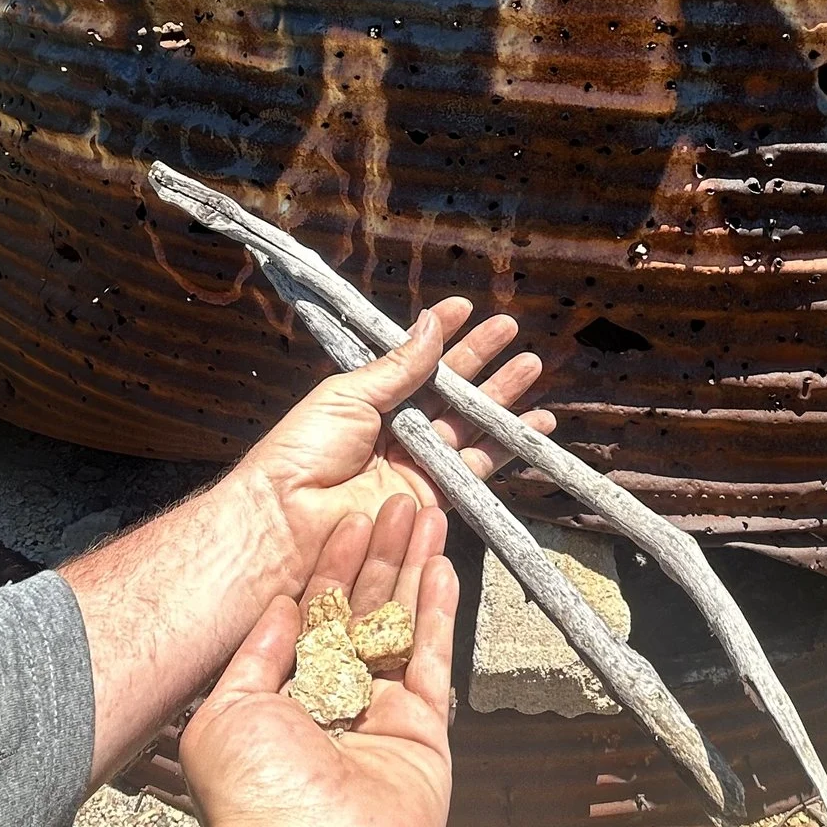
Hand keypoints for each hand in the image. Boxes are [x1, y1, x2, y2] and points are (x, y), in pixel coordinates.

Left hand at [161, 501, 460, 826]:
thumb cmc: (255, 797)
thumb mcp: (227, 711)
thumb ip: (257, 653)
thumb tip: (279, 604)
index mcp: (283, 696)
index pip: (311, 614)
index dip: (328, 565)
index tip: (346, 517)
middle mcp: (333, 701)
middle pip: (360, 610)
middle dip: (377, 555)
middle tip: (396, 499)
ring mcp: (381, 714)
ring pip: (401, 623)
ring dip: (413, 568)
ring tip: (427, 512)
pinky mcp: (423, 730)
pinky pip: (432, 657)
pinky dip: (439, 610)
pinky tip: (443, 565)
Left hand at [234, 297, 552, 591]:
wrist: (289, 518)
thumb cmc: (305, 450)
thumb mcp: (348, 395)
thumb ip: (398, 367)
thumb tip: (430, 326)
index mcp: (369, 400)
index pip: (413, 360)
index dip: (441, 335)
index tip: (466, 308)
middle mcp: (396, 429)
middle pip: (448, 390)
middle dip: (481, 359)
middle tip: (511, 328)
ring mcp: (417, 463)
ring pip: (469, 424)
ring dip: (501, 396)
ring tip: (531, 364)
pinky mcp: (434, 496)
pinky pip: (478, 467)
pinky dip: (508, 447)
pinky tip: (537, 424)